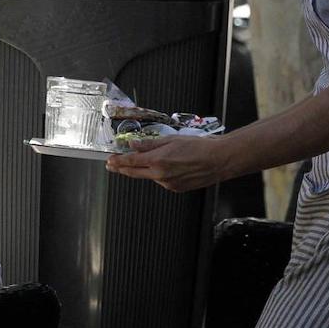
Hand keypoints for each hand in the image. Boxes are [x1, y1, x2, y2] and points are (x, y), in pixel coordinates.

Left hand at [105, 134, 233, 192]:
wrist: (218, 160)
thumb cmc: (199, 147)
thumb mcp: (171, 139)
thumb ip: (149, 144)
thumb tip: (133, 145)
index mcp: (157, 161)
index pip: (131, 162)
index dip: (118, 161)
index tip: (110, 160)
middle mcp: (160, 175)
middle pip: (134, 173)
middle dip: (122, 168)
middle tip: (113, 165)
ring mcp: (168, 184)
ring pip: (149, 176)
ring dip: (145, 169)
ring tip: (152, 159)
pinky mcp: (176, 188)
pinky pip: (162, 180)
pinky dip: (160, 174)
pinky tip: (169, 166)